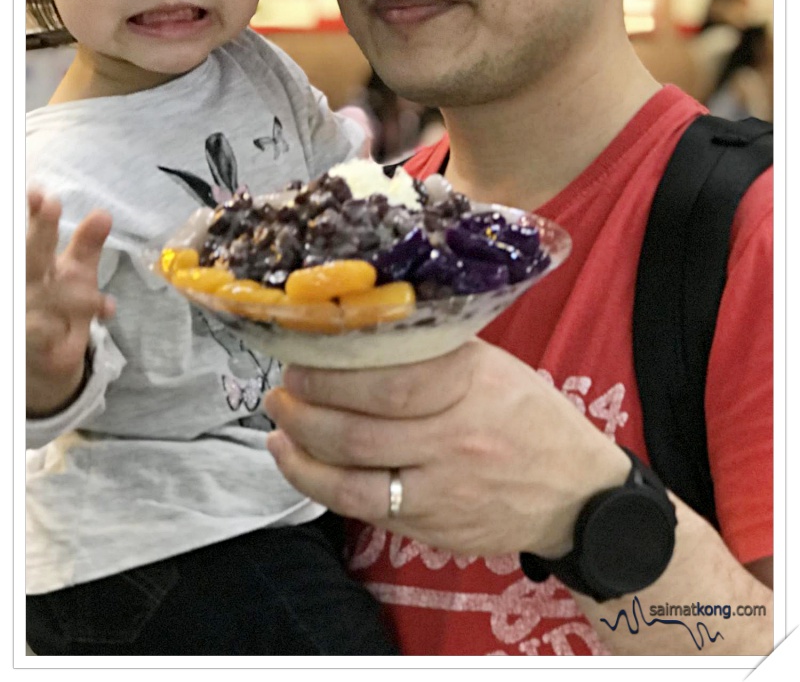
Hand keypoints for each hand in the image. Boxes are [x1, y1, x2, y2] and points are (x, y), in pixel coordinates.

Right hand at [26, 188, 114, 417]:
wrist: (43, 359)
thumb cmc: (56, 306)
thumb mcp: (75, 274)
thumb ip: (87, 245)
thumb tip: (103, 214)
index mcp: (33, 263)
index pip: (31, 236)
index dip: (36, 214)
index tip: (39, 192)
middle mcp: (21, 283)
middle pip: (30, 256)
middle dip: (40, 231)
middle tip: (51, 203)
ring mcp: (19, 310)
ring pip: (42, 293)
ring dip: (72, 296)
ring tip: (97, 302)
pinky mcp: (22, 340)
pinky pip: (39, 331)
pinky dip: (56, 329)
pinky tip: (71, 329)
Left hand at [264, 339, 629, 557]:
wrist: (575, 494)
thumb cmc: (530, 416)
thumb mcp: (494, 367)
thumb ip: (435, 352)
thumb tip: (363, 329)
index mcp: (472, 386)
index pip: (389, 380)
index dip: (333, 374)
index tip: (301, 358)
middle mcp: (455, 439)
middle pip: (358, 432)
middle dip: (304, 411)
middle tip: (280, 390)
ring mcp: (443, 491)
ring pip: (351, 480)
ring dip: (301, 454)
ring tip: (278, 430)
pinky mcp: (433, 528)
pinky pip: (365, 510)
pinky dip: (323, 487)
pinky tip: (302, 465)